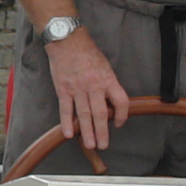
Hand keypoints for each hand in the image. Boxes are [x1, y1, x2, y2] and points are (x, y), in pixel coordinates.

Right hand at [44, 33, 126, 158]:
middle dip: (102, 132)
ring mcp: (77, 89)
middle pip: (101, 114)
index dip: (122, 115)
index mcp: (108, 79)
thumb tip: (109, 101)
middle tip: (103, 145)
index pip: (121, 101)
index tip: (119, 123)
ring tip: (90, 145)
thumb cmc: (87, 51)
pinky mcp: (63, 89)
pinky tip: (68, 134)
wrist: (67, 41)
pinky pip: (66, 109)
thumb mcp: (105, 65)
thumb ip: (108, 83)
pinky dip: (66, 123)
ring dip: (87, 132)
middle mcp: (94, 86)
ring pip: (84, 115)